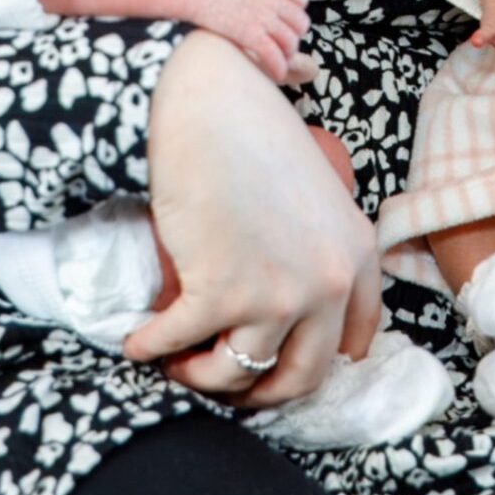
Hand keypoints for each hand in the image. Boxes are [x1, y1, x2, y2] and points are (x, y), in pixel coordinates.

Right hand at [125, 33, 379, 410]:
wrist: (211, 104)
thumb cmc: (254, 136)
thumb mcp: (315, 196)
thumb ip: (315, 247)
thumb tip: (289, 301)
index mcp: (358, 256)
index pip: (355, 340)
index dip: (317, 363)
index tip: (284, 365)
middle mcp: (330, 282)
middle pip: (302, 375)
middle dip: (259, 389)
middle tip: (226, 378)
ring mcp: (279, 294)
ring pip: (241, 373)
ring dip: (202, 375)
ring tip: (178, 360)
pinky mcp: (223, 294)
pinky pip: (180, 345)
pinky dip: (151, 349)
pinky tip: (137, 342)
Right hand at [185, 0, 312, 84]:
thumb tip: (273, 11)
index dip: (298, 12)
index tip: (289, 22)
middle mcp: (273, 0)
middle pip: (300, 23)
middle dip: (295, 35)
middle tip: (285, 45)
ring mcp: (264, 18)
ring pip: (291, 41)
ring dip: (288, 54)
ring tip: (280, 60)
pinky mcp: (252, 34)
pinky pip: (275, 55)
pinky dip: (279, 67)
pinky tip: (278, 74)